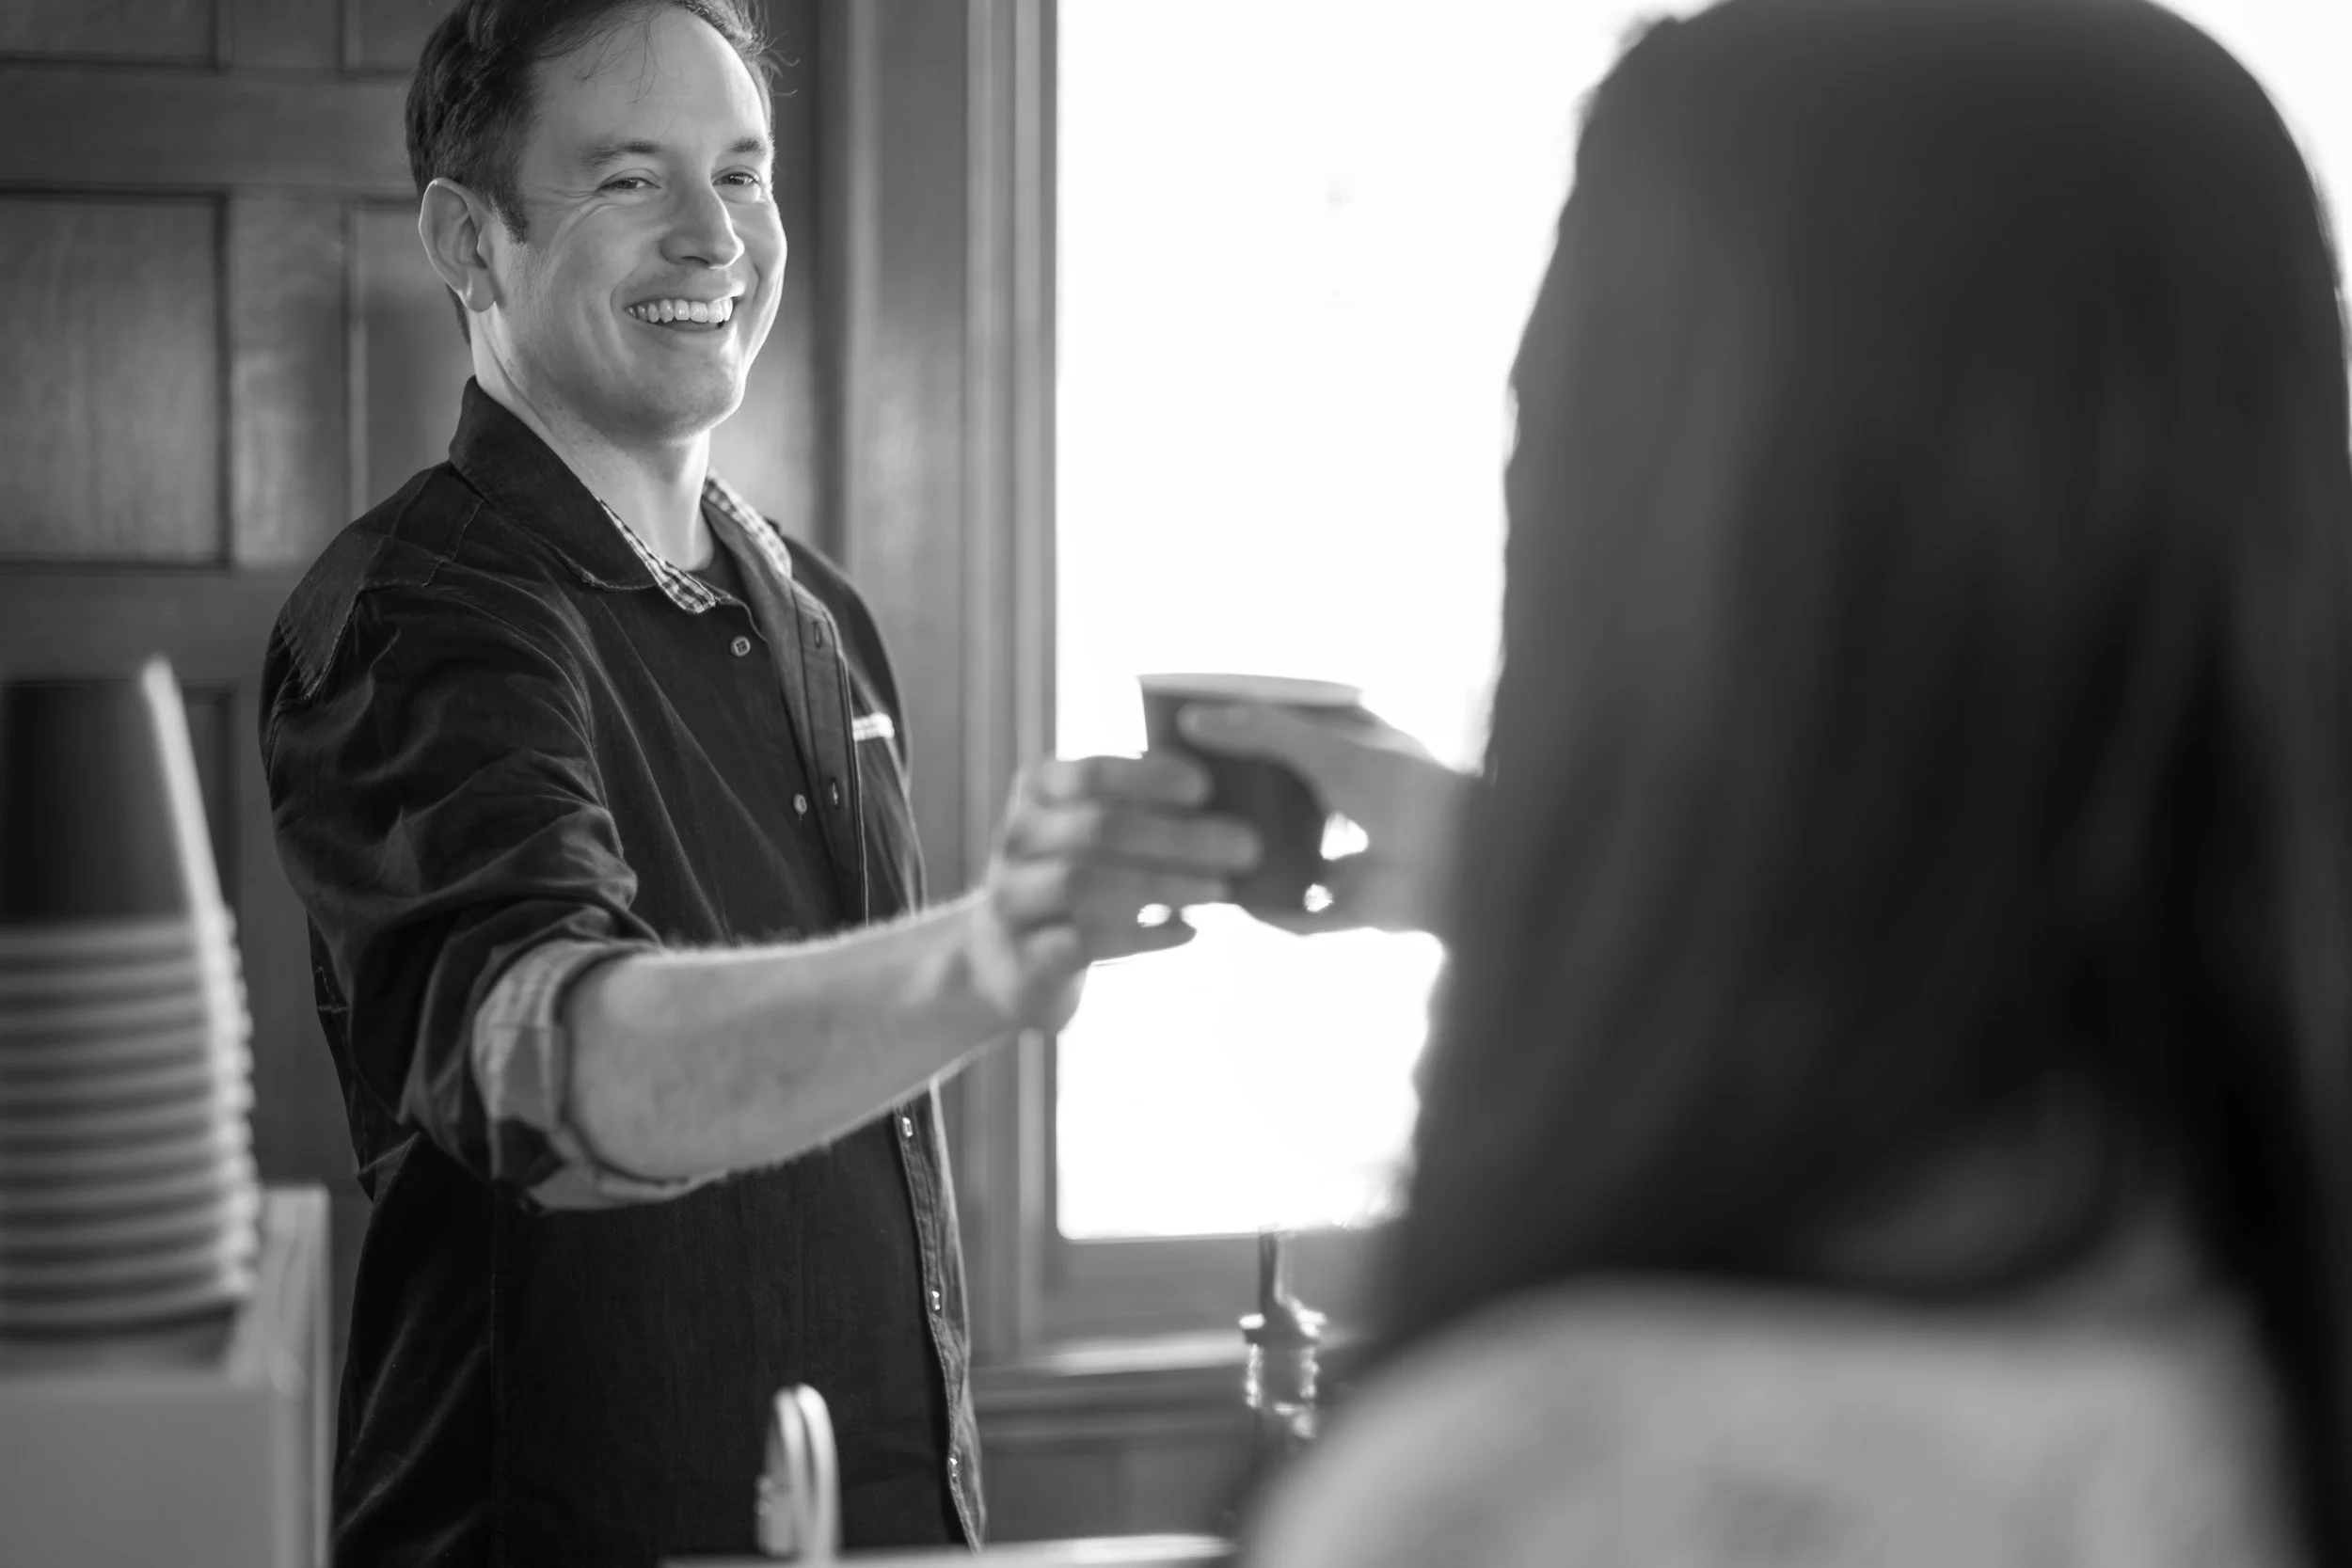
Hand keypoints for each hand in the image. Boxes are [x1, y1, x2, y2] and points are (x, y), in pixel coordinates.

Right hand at [964, 753, 1262, 1031]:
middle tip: (1245, 846)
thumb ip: (1140, 805)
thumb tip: (1221, 792)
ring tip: (1221, 889)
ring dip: (1165, 884)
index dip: (1150, 777)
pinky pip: (1088, 942)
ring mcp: (1013, 900)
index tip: (1206, 789)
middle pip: (1100, 829)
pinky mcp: (1027, 958)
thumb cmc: (1076, 876)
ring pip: (1088, 883)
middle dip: (1180, 837)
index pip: (1092, 773)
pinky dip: (1146, 936)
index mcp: (1037, 791)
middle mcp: (1016, 839)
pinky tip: (1190, 931)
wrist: (1006, 960)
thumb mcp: (1093, 828)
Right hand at [1178, 704, 1471, 935]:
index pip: (1292, 735)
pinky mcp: (1355, 904)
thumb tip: (1196, 719)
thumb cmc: (1410, 793)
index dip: (1248, 735)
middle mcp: (1357, 797)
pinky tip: (1232, 904)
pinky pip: (1303, 913)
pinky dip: (1272, 912)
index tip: (1193, 738)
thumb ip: (1266, 731)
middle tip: (1183, 799)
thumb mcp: (1331, 749)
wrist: (1461, 868)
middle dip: (1243, 800)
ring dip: (1254, 856)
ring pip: (1292, 855)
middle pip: (1285, 796)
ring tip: (1195, 852)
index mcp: (1360, 749)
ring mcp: (1356, 852)